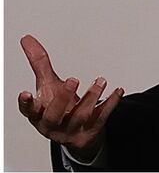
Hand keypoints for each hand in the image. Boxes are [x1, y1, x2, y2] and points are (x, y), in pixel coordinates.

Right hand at [17, 35, 122, 161]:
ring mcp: (72, 129)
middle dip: (62, 98)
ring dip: (91, 97)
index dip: (26, 103)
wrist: (76, 133)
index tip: (26, 92)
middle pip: (54, 115)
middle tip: (73, 80)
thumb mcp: (47, 85)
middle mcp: (53, 124)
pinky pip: (102, 117)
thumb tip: (27, 38)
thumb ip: (39, 63)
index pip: (29, 110)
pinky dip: (111, 103)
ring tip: (101, 80)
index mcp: (38, 114)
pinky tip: (118, 91)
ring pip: (80, 116)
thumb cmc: (57, 106)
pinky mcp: (91, 130)